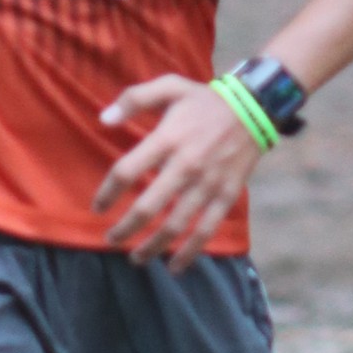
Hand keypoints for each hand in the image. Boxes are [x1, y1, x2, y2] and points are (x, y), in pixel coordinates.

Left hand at [93, 73, 263, 266]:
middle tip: (111, 239)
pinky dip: (189, 253)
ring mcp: (208, 184)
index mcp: (168, 138)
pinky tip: (174, 267)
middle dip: (125, 229)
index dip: (107, 193)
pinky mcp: (226, 196)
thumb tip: (104, 120)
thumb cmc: (204, 100)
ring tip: (135, 258)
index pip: (126, 171)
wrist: (255, 107)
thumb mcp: (169, 86)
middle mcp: (186, 165)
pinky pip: (206, 231)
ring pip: (175, 226)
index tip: (97, 207)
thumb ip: (134, 99)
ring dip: (151, 247)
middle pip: (147, 207)